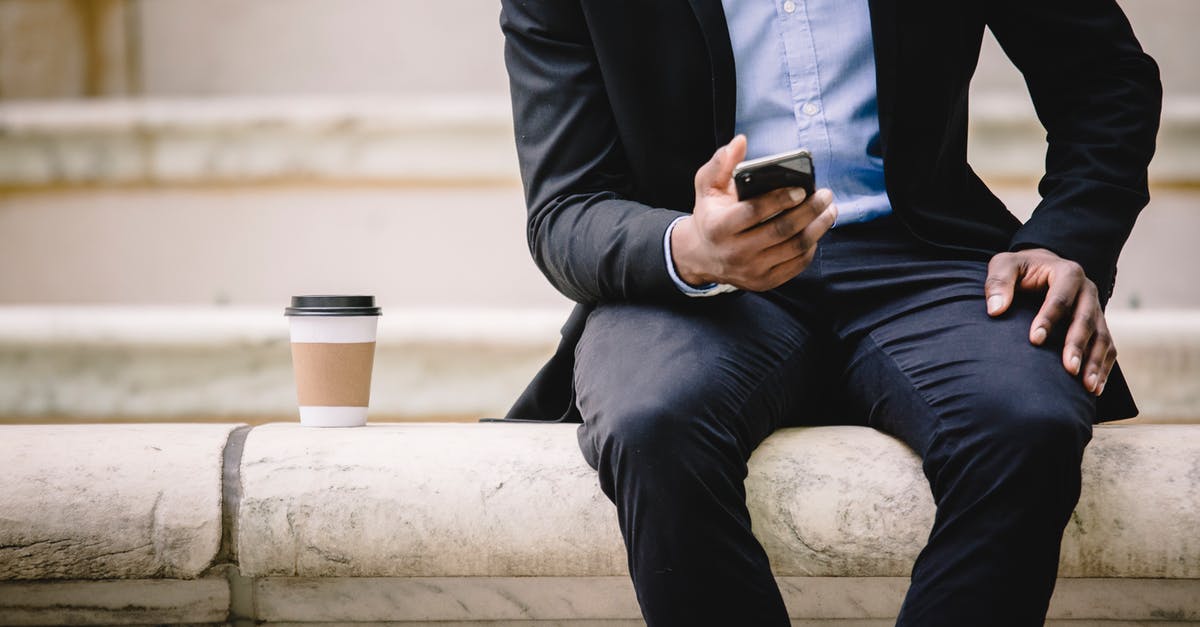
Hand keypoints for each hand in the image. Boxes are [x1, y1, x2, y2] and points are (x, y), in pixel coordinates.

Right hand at [671, 135, 837, 291]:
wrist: (701, 256)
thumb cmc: (710, 214)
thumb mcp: (707, 186)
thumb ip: (721, 162)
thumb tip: (740, 141)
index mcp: (718, 226)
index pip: (754, 212)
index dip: (780, 199)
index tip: (802, 188)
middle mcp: (734, 252)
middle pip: (781, 231)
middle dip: (809, 211)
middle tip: (825, 195)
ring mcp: (750, 271)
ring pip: (794, 249)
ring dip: (818, 228)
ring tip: (829, 210)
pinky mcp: (764, 282)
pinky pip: (796, 265)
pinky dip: (811, 246)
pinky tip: (817, 230)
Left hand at [985, 248, 1114, 395]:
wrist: (1040, 267)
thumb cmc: (1019, 269)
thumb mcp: (1004, 265)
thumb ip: (998, 282)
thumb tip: (995, 309)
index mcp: (1067, 272)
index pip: (1060, 298)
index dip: (1049, 318)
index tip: (1034, 340)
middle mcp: (1087, 290)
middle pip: (1086, 319)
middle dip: (1077, 345)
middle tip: (1069, 369)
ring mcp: (1096, 308)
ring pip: (1102, 336)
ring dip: (1096, 362)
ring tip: (1088, 387)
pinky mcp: (1098, 324)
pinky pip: (1107, 347)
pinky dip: (1103, 367)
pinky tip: (1094, 388)